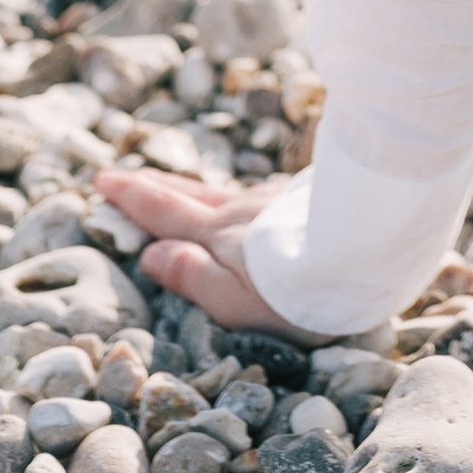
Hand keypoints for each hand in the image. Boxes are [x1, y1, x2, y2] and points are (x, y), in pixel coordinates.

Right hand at [96, 165, 299, 332]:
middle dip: (154, 186)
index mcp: (217, 234)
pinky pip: (258, 195)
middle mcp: (243, 210)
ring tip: (178, 189)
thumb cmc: (298, 287)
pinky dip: (236, 195)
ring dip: (193, 189)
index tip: (102, 180)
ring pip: (224, 192)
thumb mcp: (234, 297)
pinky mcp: (308, 202)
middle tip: (123, 175)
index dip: (131, 198)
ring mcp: (276, 201)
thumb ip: (190, 275)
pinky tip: (247, 200)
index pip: (164, 213)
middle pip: (190, 194)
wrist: (371, 245)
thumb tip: (149, 254)